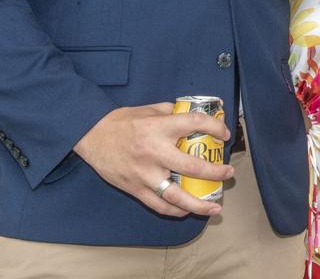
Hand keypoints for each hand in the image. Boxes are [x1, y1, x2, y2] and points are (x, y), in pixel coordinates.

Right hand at [73, 103, 232, 217]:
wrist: (91, 135)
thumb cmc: (122, 121)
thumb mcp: (150, 109)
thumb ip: (173, 112)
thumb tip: (196, 116)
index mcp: (160, 127)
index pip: (195, 124)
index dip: (215, 128)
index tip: (225, 134)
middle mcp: (154, 151)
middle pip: (192, 166)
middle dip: (215, 172)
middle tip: (228, 173)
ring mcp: (144, 173)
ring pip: (175, 195)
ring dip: (198, 204)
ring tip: (215, 207)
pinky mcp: (134, 188)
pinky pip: (158, 204)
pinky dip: (175, 210)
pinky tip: (188, 210)